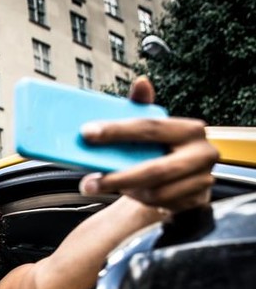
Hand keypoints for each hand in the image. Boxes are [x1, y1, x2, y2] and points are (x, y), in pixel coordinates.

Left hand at [79, 76, 217, 212]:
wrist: (184, 183)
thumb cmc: (163, 151)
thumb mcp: (153, 130)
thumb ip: (143, 109)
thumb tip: (140, 82)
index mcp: (190, 130)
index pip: (149, 127)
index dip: (116, 131)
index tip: (87, 133)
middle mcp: (202, 154)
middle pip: (154, 169)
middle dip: (116, 177)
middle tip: (87, 183)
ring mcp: (202, 180)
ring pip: (156, 191)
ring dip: (126, 191)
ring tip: (104, 186)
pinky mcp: (195, 201)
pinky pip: (160, 205)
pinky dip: (139, 200)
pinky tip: (127, 193)